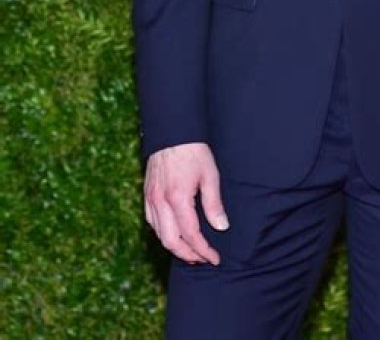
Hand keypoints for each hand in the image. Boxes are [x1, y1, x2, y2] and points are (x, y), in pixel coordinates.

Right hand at [144, 141, 228, 264]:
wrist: (172, 132)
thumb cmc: (193, 151)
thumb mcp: (210, 175)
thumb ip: (214, 204)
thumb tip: (221, 227)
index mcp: (178, 198)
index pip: (191, 234)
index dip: (203, 250)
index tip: (214, 258)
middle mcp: (160, 202)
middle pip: (171, 242)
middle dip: (188, 255)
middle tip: (203, 259)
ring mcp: (151, 199)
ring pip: (159, 235)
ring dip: (175, 247)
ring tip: (191, 251)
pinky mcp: (147, 195)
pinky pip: (152, 222)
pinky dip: (163, 234)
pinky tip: (174, 234)